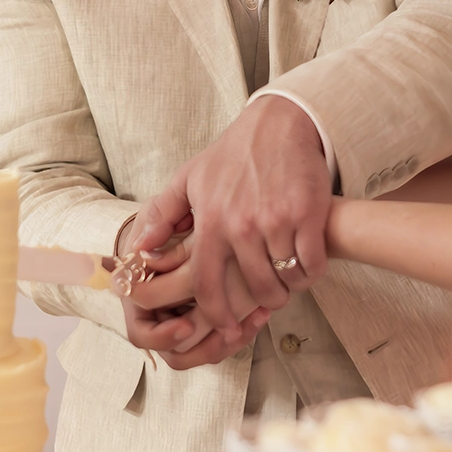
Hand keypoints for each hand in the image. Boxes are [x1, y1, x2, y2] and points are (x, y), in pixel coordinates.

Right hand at [111, 217, 269, 368]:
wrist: (210, 215)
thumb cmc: (183, 211)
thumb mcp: (167, 206)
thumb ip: (157, 220)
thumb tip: (143, 248)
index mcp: (142, 295)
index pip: (143, 334)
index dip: (162, 336)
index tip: (187, 326)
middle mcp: (164, 314)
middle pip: (178, 354)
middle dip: (204, 348)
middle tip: (229, 333)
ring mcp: (190, 319)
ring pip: (203, 353)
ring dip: (224, 345)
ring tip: (245, 325)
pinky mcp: (216, 318)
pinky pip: (225, 342)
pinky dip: (243, 333)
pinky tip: (261, 314)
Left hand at [133, 97, 331, 332]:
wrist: (279, 124)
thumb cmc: (232, 155)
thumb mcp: (189, 179)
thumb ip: (162, 215)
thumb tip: (139, 250)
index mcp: (210, 222)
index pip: (208, 286)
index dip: (218, 314)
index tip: (228, 327)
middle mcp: (241, 225)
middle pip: (254, 289)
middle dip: (263, 301)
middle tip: (268, 297)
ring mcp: (276, 221)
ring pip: (286, 280)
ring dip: (289, 287)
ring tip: (287, 280)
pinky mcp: (307, 214)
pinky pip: (312, 264)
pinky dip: (311, 272)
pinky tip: (306, 264)